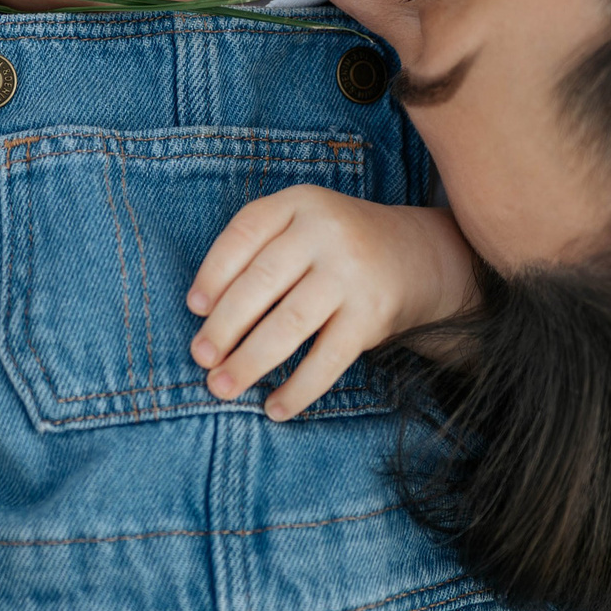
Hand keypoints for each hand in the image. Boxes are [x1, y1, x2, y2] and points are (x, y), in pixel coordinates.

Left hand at [186, 190, 480, 420]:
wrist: (416, 255)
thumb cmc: (334, 248)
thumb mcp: (301, 226)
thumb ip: (259, 253)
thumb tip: (206, 316)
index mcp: (299, 203)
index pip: (245, 233)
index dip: (213, 272)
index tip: (194, 308)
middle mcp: (326, 231)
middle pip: (261, 282)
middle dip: (224, 326)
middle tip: (201, 358)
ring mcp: (351, 273)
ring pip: (289, 323)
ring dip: (250, 361)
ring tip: (222, 386)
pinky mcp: (372, 314)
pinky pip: (327, 358)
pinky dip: (298, 388)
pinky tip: (275, 407)